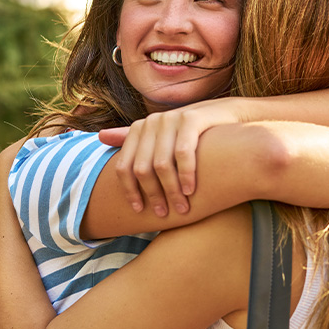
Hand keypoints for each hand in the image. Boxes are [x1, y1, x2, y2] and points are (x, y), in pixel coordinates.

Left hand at [98, 98, 247, 216]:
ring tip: (181, 207)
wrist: (229, 115)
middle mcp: (152, 121)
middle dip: (152, 195)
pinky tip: (191, 190)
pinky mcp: (192, 119)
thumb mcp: (162, 136)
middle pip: (142, 169)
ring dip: (171, 191)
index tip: (140, 210)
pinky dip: (186, 175)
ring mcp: (171, 119)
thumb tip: (100, 137)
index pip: (124, 166)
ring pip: (162, 165)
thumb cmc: (193, 132)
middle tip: (163, 213)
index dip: (130, 191)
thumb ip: (132, 137)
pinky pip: (183, 154)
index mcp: (140, 128)